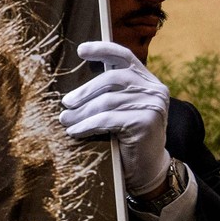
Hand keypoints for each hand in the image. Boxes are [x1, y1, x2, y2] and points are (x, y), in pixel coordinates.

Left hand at [61, 40, 170, 196]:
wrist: (148, 170)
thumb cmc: (127, 139)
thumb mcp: (121, 111)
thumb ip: (108, 95)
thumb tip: (70, 92)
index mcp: (147, 81)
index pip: (125, 57)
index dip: (103, 50)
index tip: (81, 50)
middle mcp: (154, 89)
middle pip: (112, 79)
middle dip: (84, 91)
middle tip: (65, 103)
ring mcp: (153, 105)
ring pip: (107, 102)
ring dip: (81, 113)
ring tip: (65, 120)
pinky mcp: (146, 122)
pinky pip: (108, 119)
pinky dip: (87, 125)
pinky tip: (74, 132)